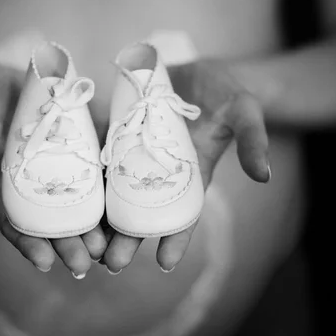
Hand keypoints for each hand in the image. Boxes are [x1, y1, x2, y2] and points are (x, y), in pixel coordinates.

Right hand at [0, 63, 107, 276]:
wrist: (6, 79)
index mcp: (4, 186)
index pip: (16, 222)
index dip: (29, 243)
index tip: (45, 262)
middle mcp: (35, 185)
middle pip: (52, 221)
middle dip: (69, 244)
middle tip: (85, 263)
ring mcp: (60, 168)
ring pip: (79, 205)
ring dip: (93, 228)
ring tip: (109, 247)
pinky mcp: (81, 149)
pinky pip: (97, 173)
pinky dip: (109, 192)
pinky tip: (124, 207)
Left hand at [102, 59, 270, 272]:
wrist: (199, 71)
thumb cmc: (227, 93)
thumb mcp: (245, 111)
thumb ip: (253, 140)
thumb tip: (264, 175)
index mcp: (193, 175)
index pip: (185, 214)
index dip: (177, 238)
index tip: (164, 264)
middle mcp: (162, 172)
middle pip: (144, 212)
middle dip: (128, 238)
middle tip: (110, 262)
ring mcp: (139, 155)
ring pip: (118, 193)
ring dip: (103, 217)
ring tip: (86, 242)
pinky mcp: (122, 136)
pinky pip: (103, 159)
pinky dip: (90, 177)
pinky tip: (70, 195)